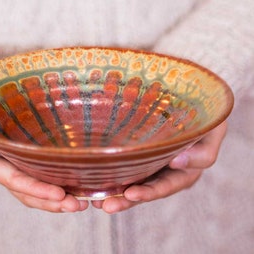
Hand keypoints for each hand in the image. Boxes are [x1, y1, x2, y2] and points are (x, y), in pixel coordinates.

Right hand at [0, 94, 88, 212]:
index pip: (15, 181)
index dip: (37, 189)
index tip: (60, 194)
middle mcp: (2, 170)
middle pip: (28, 193)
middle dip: (52, 202)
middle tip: (78, 205)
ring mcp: (13, 168)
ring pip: (34, 191)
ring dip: (57, 200)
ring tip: (81, 203)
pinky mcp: (22, 162)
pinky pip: (38, 179)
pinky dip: (55, 186)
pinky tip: (74, 188)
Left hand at [92, 121, 227, 213]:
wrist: (192, 101)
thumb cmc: (204, 118)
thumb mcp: (212, 133)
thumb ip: (202, 153)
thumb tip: (177, 162)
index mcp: (184, 172)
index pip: (165, 186)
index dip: (149, 192)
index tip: (131, 193)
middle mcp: (164, 172)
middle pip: (144, 190)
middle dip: (125, 199)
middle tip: (106, 206)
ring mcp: (149, 163)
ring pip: (131, 181)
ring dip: (114, 191)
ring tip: (96, 200)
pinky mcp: (136, 153)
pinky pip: (123, 164)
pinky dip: (110, 172)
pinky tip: (94, 177)